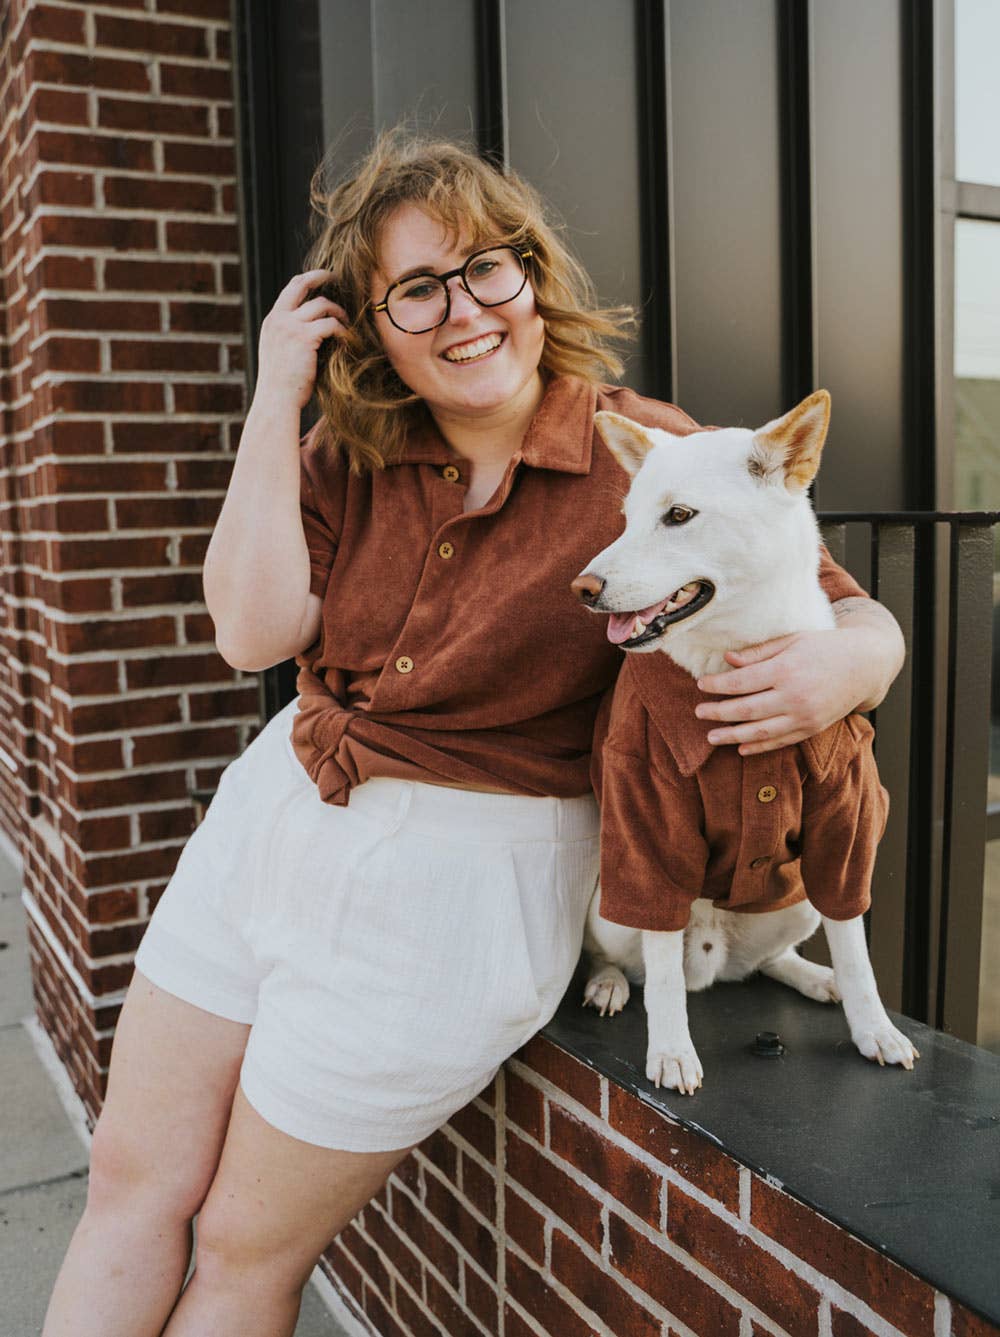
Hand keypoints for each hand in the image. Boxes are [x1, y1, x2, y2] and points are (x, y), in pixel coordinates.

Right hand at [255, 270, 347, 410]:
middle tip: (337, 278)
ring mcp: (290, 326)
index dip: (308, 281)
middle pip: (301, 284)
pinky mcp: (304, 337)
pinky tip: (347, 339)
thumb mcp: (280, 354)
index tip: (323, 280)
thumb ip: (291, 337)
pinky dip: (343, 330)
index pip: (289, 290)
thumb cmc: (282, 386)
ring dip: (338, 312)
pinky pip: (331, 324)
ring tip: (346, 324)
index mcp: (272, 322)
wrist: (276, 401)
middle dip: (321, 277)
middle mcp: (278, 319)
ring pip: (322, 304)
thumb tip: (314, 329)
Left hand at [694, 627, 877, 755]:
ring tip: (711, 737)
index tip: (701, 685)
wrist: (865, 665)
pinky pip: (780, 742)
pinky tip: (740, 748)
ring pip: (760, 731)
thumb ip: (759, 652)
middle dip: (718, 712)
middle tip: (698, 712)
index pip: (741, 681)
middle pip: (746, 709)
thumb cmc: (824, 647)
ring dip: (732, 736)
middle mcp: (794, 695)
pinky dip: (759, 747)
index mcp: (786, 669)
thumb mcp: (792, 640)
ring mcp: (804, 716)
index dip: (717, 685)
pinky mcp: (812, 729)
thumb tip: (727, 659)